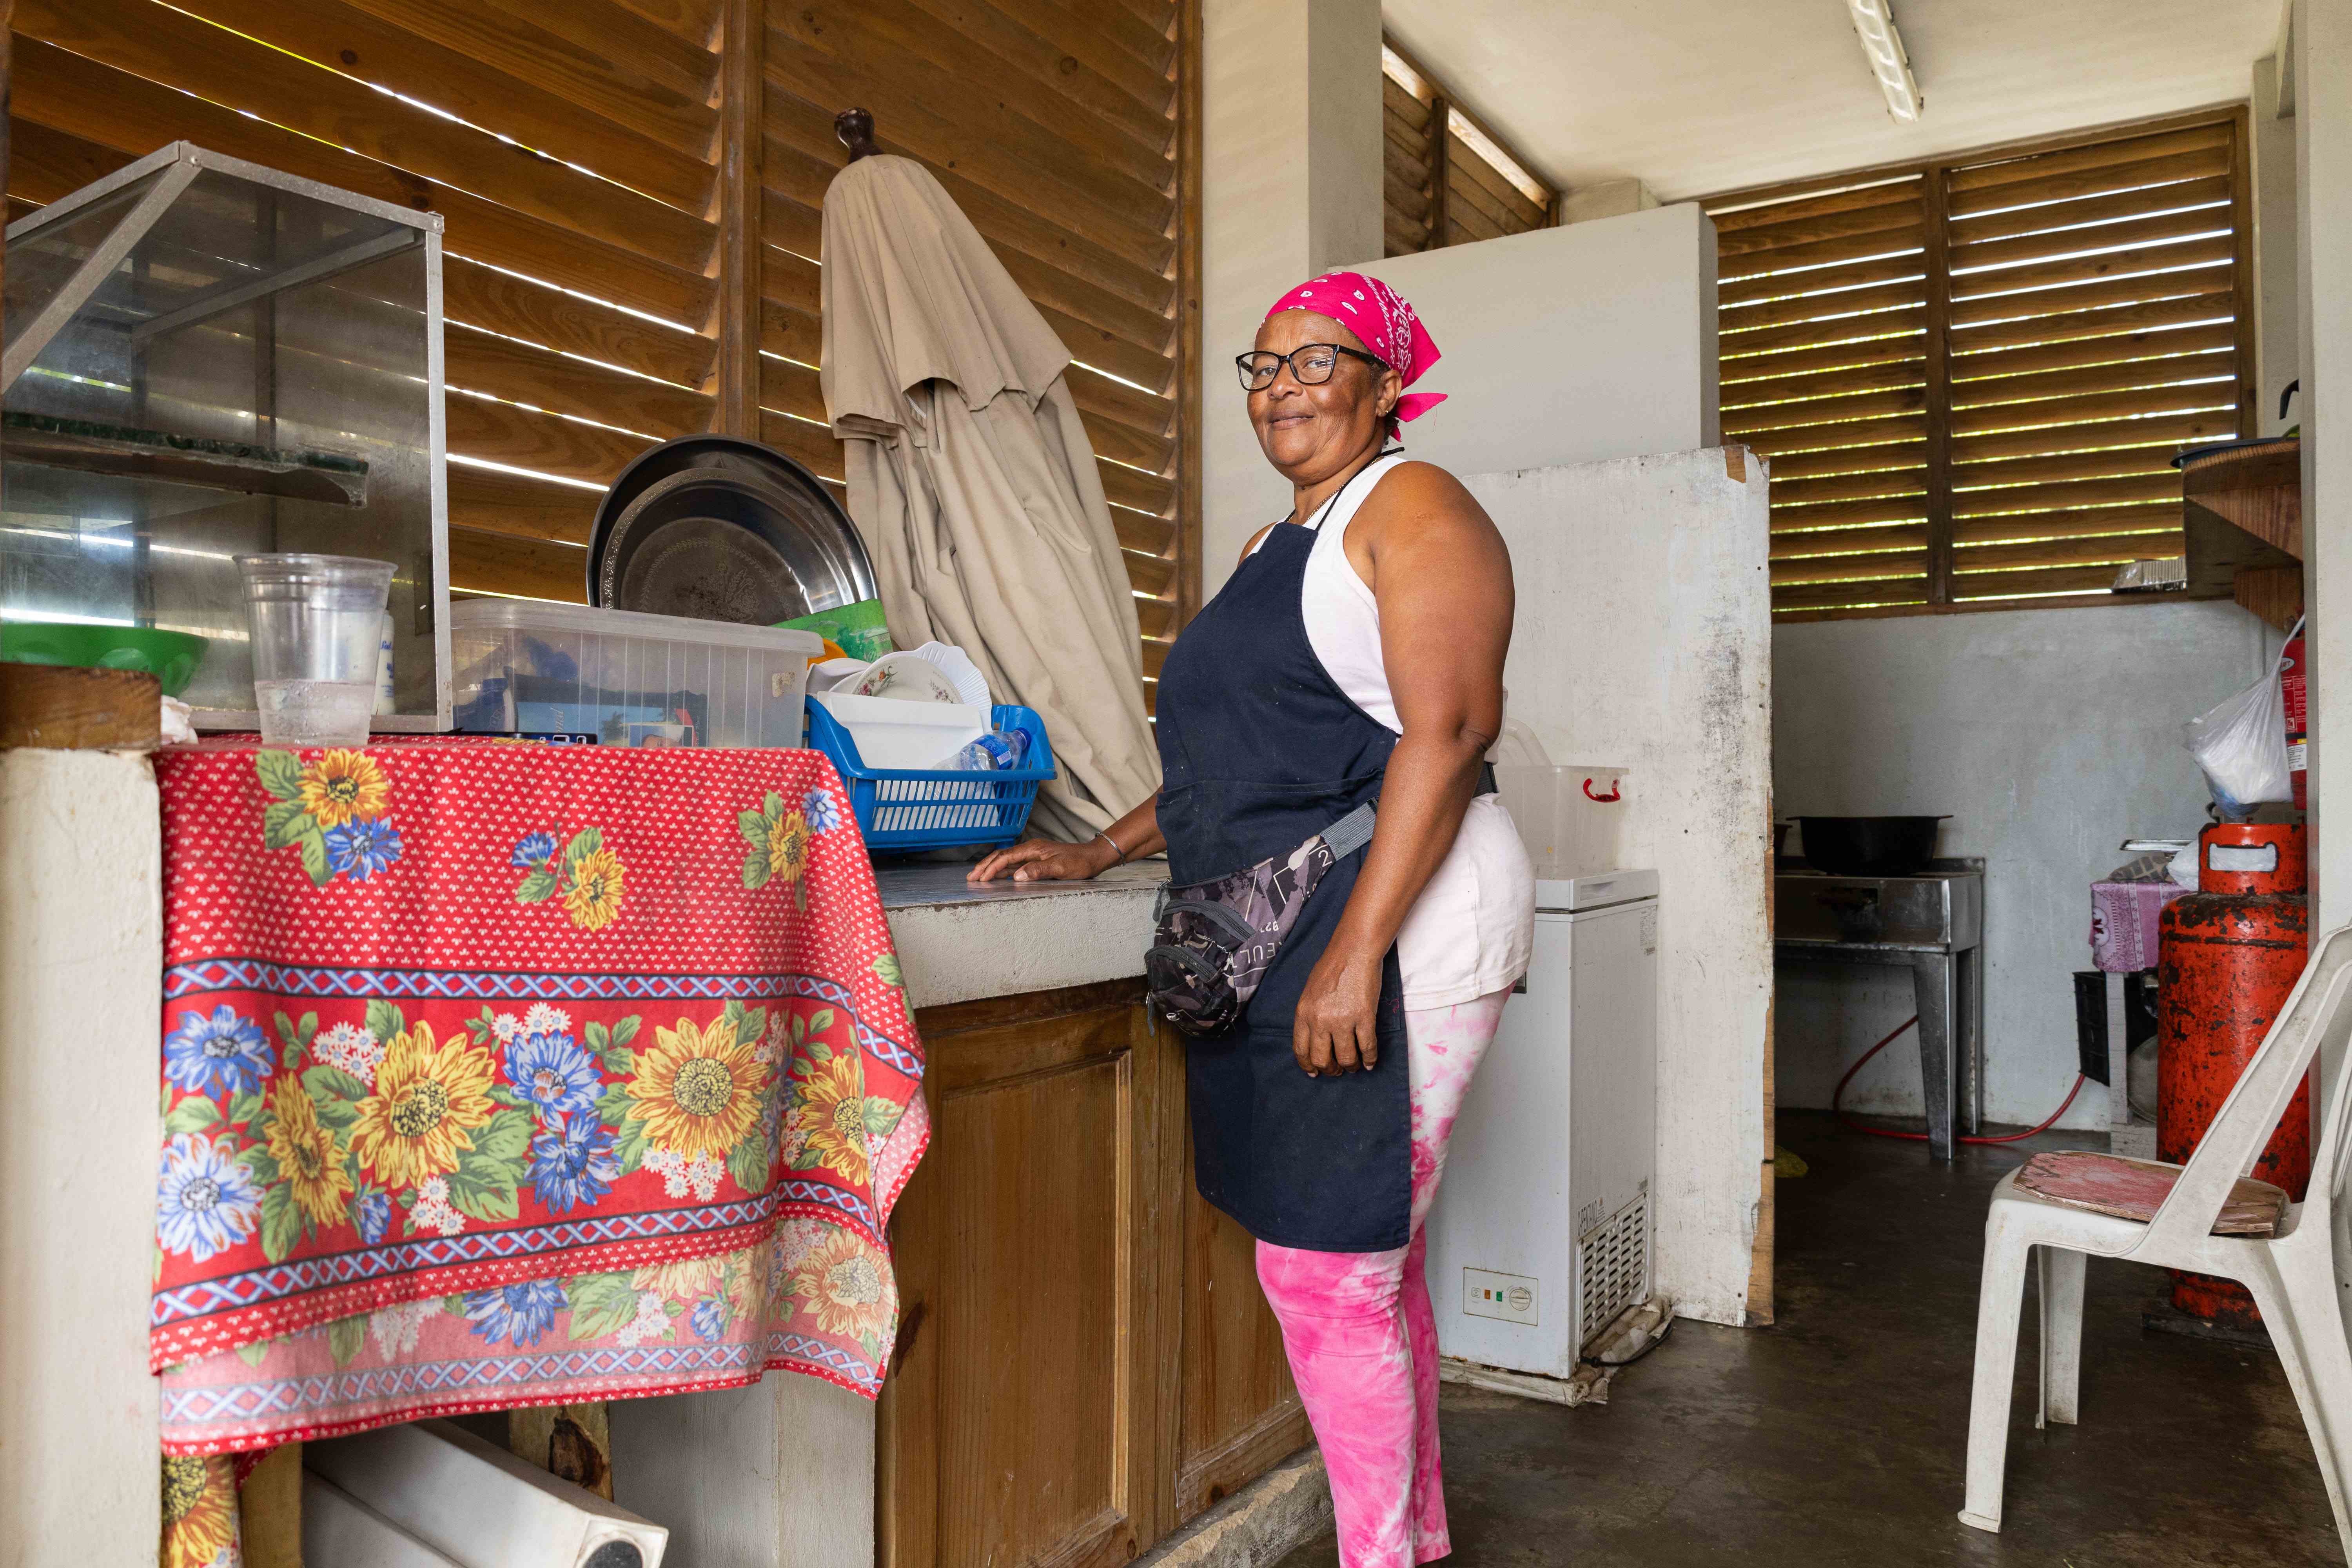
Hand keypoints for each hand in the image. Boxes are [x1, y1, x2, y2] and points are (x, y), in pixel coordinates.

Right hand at [967, 834, 1117, 883]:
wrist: (1093, 857)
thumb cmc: (1079, 862)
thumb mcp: (1060, 868)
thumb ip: (1038, 871)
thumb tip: (1016, 876)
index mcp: (1033, 848)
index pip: (1006, 857)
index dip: (991, 867)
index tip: (981, 879)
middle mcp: (1030, 849)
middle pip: (1002, 856)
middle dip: (985, 866)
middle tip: (971, 877)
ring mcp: (1033, 855)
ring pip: (1007, 860)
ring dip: (992, 868)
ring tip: (978, 877)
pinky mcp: (1037, 861)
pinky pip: (1015, 865)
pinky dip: (1003, 870)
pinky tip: (998, 877)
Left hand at [1292, 944, 1381, 1075]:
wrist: (1353, 951)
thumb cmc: (1332, 967)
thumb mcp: (1309, 992)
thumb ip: (1309, 1015)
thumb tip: (1314, 1039)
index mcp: (1303, 1013)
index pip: (1301, 1049)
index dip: (1308, 1065)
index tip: (1314, 1072)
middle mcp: (1320, 1020)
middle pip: (1322, 1059)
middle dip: (1331, 1070)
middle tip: (1337, 1070)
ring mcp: (1342, 1020)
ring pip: (1346, 1058)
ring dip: (1350, 1066)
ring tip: (1354, 1066)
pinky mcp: (1364, 1017)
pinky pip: (1367, 1047)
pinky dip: (1369, 1059)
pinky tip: (1369, 1063)